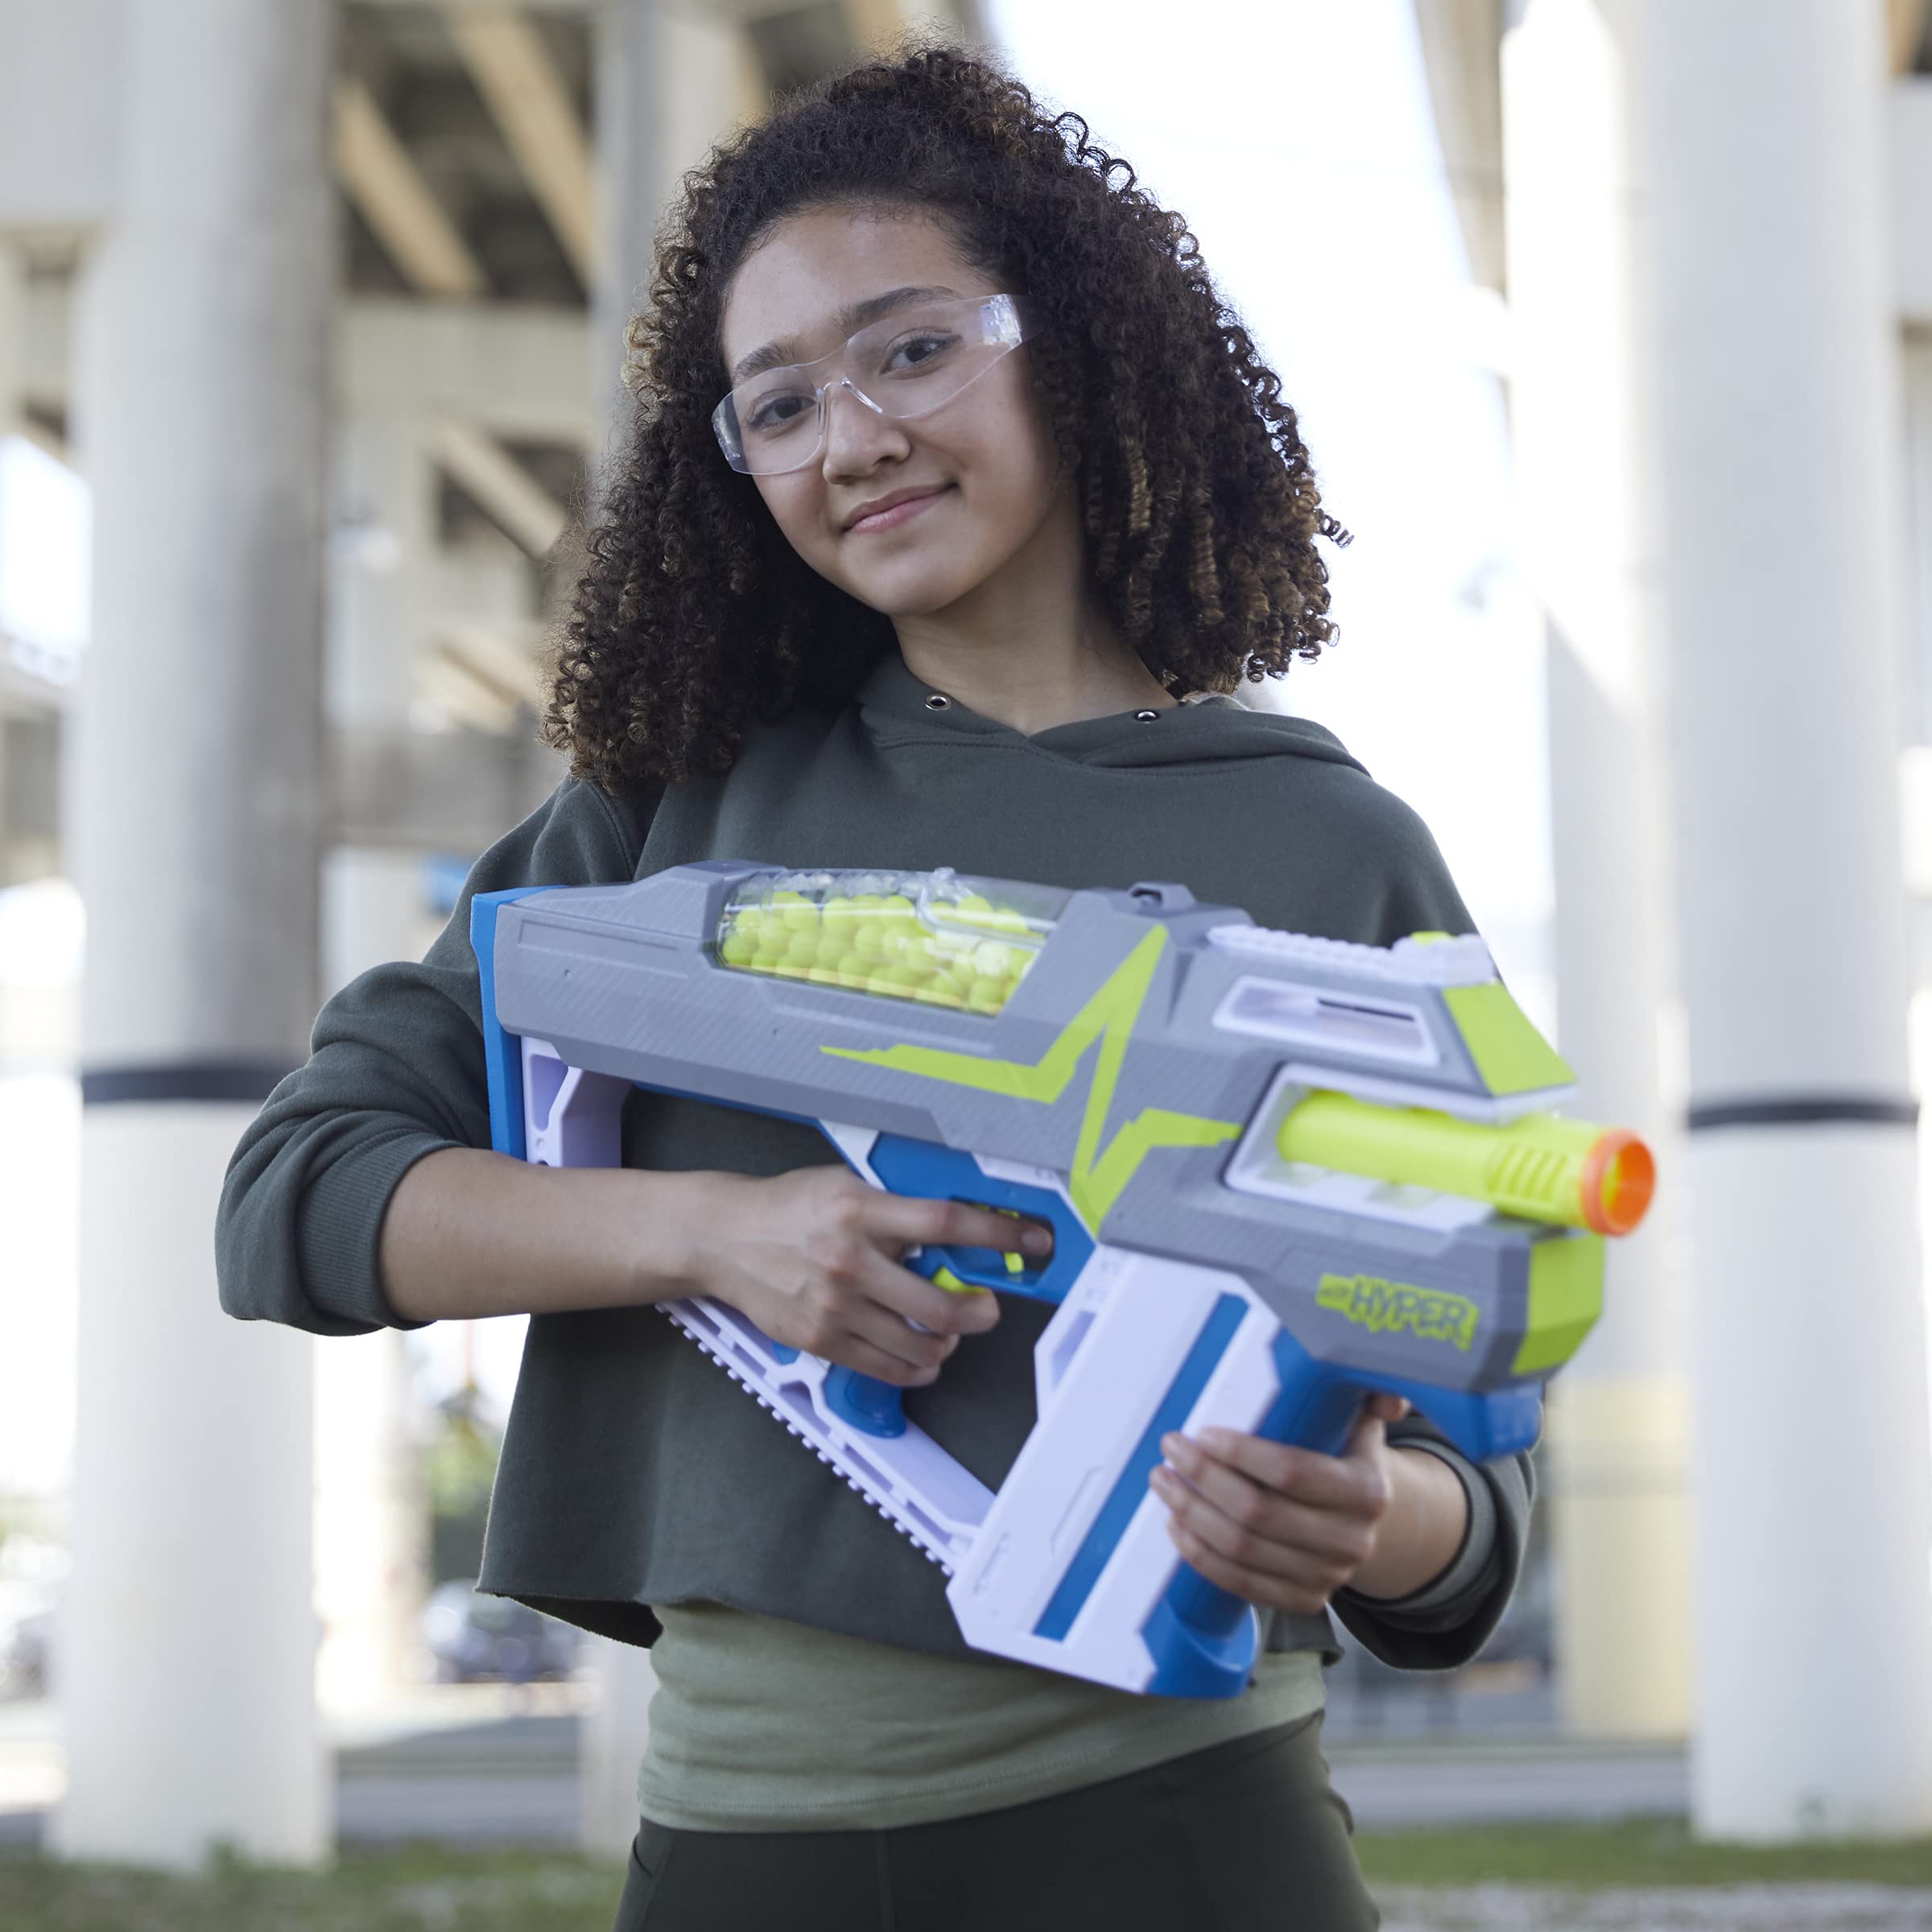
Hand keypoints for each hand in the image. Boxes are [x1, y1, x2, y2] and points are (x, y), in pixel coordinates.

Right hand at [690, 1168, 1052, 1387]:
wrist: (725, 1238)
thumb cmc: (789, 1208)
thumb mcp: (845, 1186)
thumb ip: (895, 1209)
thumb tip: (954, 1233)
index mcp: (860, 1211)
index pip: (945, 1224)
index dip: (998, 1235)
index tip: (1032, 1242)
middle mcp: (850, 1261)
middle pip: (940, 1305)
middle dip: (980, 1312)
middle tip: (986, 1307)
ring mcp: (835, 1307)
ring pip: (920, 1346)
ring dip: (949, 1345)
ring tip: (950, 1333)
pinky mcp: (821, 1339)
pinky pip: (886, 1368)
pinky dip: (916, 1369)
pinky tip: (923, 1358)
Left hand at [1148, 1393, 1412, 1615]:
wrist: (1367, 1524)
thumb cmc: (1346, 1459)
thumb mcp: (1362, 1423)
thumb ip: (1371, 1394)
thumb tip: (1388, 1398)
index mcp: (1367, 1491)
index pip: (1292, 1472)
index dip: (1241, 1453)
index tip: (1203, 1432)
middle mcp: (1351, 1540)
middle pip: (1257, 1512)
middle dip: (1203, 1477)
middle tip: (1171, 1450)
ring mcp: (1327, 1577)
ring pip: (1241, 1549)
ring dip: (1191, 1513)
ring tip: (1164, 1481)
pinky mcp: (1303, 1601)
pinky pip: (1238, 1583)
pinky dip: (1199, 1554)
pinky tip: (1177, 1525)